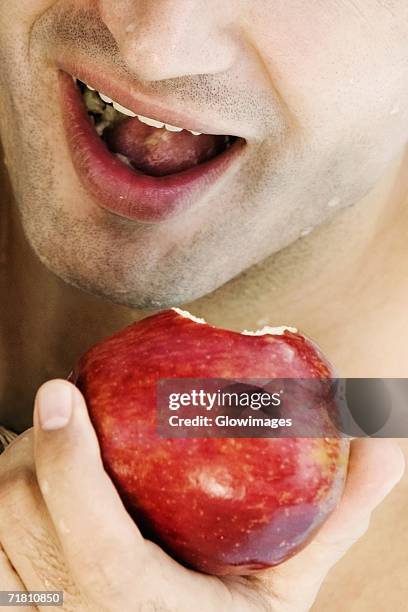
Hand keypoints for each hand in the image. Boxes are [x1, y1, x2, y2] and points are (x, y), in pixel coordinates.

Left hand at [0, 380, 403, 611]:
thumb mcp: (289, 588)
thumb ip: (338, 516)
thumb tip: (389, 442)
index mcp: (142, 609)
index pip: (92, 539)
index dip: (70, 460)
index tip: (60, 389)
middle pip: (24, 514)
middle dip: (38, 448)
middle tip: (70, 401)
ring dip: (16, 467)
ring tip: (56, 435)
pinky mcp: (17, 611)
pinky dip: (3, 501)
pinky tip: (32, 479)